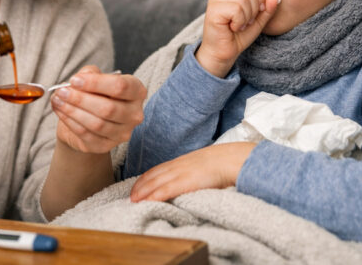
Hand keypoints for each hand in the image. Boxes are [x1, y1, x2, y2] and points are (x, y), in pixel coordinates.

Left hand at [51, 66, 146, 153]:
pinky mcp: (107, 146)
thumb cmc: (94, 94)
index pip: (120, 86)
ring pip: (97, 124)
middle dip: (80, 99)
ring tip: (58, 100)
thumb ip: (89, 73)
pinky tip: (61, 112)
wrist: (88, 118)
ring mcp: (123, 133)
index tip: (74, 80)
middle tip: (61, 91)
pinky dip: (70, 122)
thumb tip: (79, 79)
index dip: (95, 83)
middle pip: (108, 108)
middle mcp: (134, 114)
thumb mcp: (93, 78)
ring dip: (73, 111)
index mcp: (136, 91)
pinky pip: (87, 135)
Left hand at [130, 142, 254, 201]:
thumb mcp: (203, 164)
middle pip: (153, 176)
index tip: (136, 186)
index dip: (145, 178)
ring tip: (133, 201)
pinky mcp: (186, 182)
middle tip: (130, 197)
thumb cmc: (222, 163)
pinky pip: (166, 189)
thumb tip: (192, 179)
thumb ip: (193, 171)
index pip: (157, 169)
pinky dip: (154, 196)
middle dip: (139, 186)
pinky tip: (146, 201)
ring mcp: (181, 173)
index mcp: (182, 161)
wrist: (232, 159)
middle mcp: (178, 166)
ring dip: (143, 192)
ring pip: (156, 183)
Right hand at [195, 0, 278, 76]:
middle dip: (254, 8)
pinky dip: (239, 21)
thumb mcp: (257, 21)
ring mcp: (215, 0)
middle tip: (246, 22)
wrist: (222, 54)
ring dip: (246, 16)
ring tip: (239, 25)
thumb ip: (267, 9)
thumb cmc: (237, 37)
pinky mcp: (213, 10)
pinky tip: (233, 28)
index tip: (255, 14)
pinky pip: (236, 9)